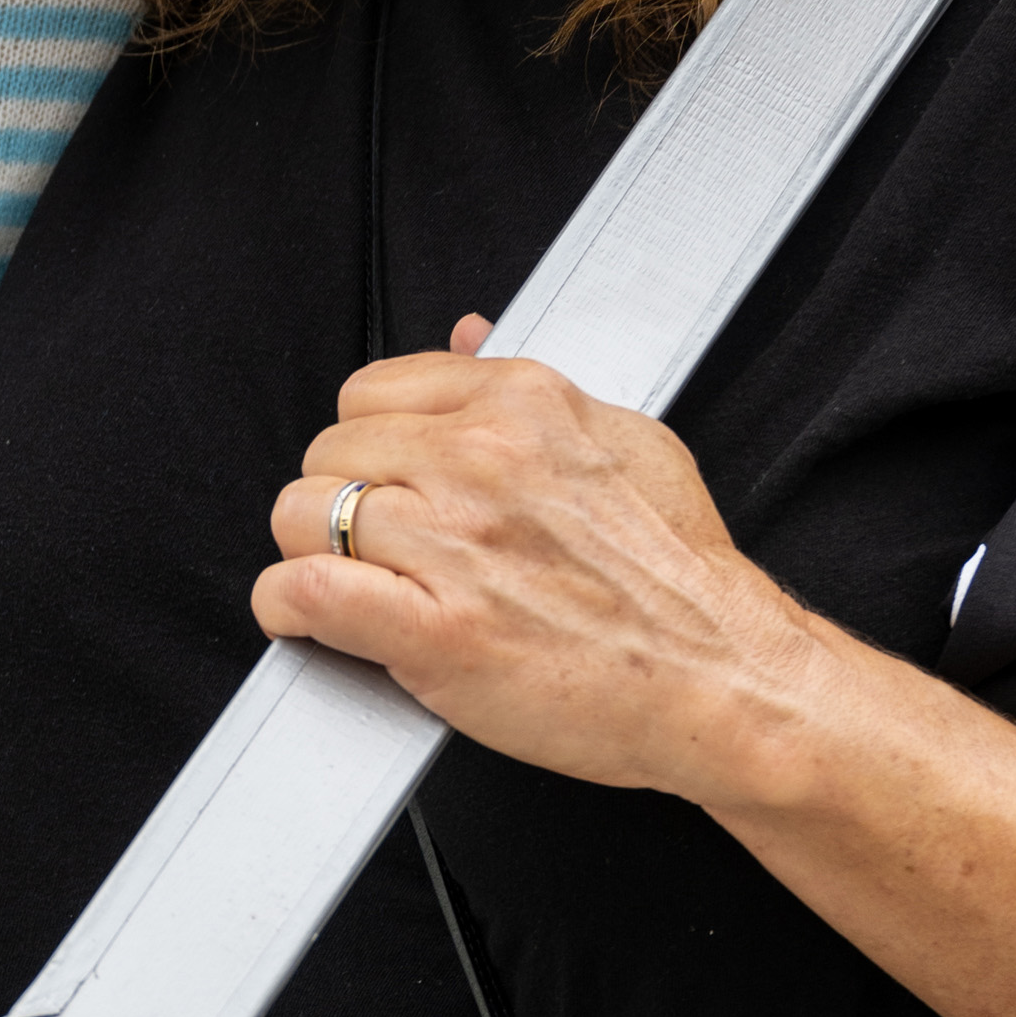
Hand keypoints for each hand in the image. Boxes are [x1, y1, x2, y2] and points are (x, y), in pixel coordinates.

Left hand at [252, 322, 829, 811]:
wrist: (725, 680)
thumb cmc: (680, 580)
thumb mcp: (624, 441)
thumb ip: (530, 391)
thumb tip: (463, 335)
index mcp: (524, 405)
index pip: (372, 390)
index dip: (370, 445)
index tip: (387, 483)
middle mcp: (482, 461)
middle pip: (328, 451)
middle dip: (339, 499)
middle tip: (379, 546)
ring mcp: (455, 543)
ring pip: (301, 514)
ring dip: (310, 553)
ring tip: (351, 584)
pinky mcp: (435, 631)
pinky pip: (304, 590)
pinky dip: (290, 608)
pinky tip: (312, 619)